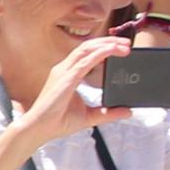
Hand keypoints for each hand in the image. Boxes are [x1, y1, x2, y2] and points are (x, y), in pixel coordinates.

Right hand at [12, 36, 132, 150]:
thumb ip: (108, 112)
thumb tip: (129, 111)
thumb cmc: (58, 121)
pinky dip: (100, 53)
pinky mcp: (66, 79)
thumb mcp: (90, 116)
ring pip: (86, 49)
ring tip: (124, 44)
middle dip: (108, 41)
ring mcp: (64, 72)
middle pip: (88, 47)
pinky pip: (85, 61)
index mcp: (68, 74)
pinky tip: (111, 50)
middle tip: (127, 42)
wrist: (41, 129)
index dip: (103, 47)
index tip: (122, 48)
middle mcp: (64, 69)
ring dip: (106, 44)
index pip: (87, 54)